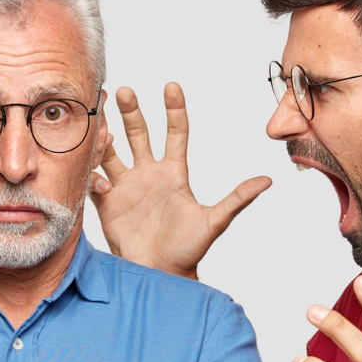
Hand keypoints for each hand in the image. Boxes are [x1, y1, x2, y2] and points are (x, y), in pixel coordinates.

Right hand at [91, 83, 271, 279]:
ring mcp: (127, 187)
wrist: (160, 275)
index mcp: (174, 173)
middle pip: (139, 133)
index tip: (171, 86)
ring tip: (99, 122)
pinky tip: (100, 181)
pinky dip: (93, 174)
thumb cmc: (188, 251)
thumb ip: (237, 199)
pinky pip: (95, 180)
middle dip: (130, 111)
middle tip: (121, 90)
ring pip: (112, 151)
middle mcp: (149, 174)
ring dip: (105, 134)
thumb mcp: (214, 223)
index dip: (174, 109)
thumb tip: (267, 181)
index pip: (175, 133)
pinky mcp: (108, 203)